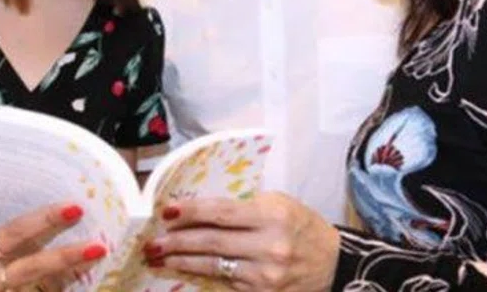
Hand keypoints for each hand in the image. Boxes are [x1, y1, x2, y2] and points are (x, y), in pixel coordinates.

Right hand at [0, 176, 106, 291]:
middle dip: (66, 257)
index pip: (11, 237)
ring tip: (95, 255)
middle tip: (98, 244)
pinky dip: (52, 283)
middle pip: (31, 269)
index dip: (42, 222)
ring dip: (65, 272)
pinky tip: (76, 273)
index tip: (71, 207)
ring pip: (35, 286)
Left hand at [142, 192, 339, 291]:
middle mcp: (269, 246)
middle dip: (177, 242)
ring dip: (182, 262)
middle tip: (152, 242)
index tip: (166, 212)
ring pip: (214, 266)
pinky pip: (225, 284)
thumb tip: (198, 210)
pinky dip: (202, 278)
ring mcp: (266, 275)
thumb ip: (242, 206)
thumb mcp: (278, 203)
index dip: (191, 212)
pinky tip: (184, 272)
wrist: (334, 262)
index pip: (221, 212)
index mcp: (272, 215)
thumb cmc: (300, 225)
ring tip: (159, 258)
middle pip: (212, 241)